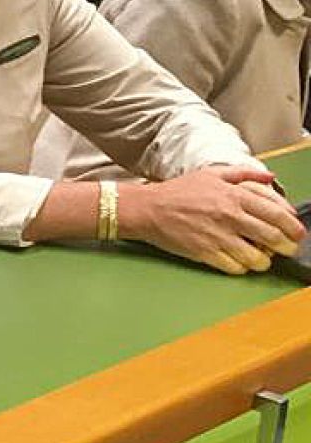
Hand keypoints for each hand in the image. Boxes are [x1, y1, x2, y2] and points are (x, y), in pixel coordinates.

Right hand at [122, 166, 302, 273]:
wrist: (147, 208)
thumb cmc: (178, 191)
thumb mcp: (211, 174)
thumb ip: (244, 174)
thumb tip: (270, 177)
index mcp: (234, 195)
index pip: (276, 213)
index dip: (293, 226)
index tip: (297, 232)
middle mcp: (229, 216)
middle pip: (272, 237)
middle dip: (286, 246)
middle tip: (287, 249)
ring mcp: (217, 236)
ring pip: (256, 257)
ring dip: (265, 261)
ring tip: (262, 258)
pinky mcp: (205, 253)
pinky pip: (235, 267)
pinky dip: (242, 268)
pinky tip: (240, 262)